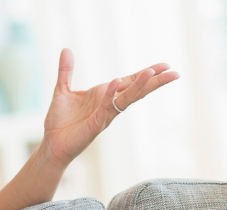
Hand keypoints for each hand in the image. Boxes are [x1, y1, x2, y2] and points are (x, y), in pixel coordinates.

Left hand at [40, 48, 179, 168]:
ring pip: (126, 99)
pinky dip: (109, 94)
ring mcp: (104, 115)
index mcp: (104, 95)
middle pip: (137, 90)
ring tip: (152, 73)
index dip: (146, 73)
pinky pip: (105, 107)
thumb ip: (66, 71)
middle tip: (174, 72)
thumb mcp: (62, 90)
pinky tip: (115, 81)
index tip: (164, 66)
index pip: (130, 81)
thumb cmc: (60, 121)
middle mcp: (109, 105)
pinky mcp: (95, 124)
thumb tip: (66, 49)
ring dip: (139, 86)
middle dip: (155, 81)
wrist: (52, 144)